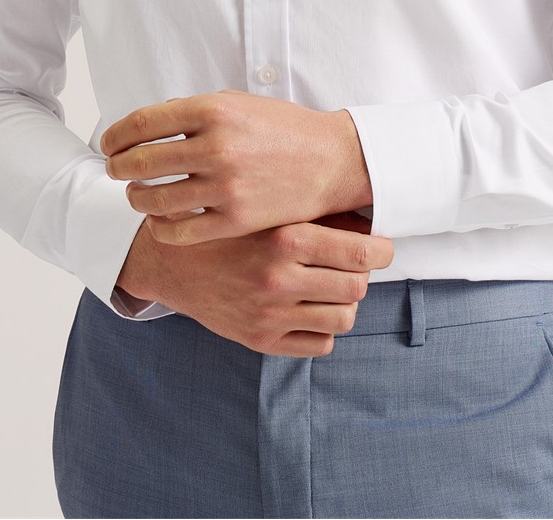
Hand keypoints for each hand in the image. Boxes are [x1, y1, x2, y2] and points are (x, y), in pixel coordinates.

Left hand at [101, 89, 371, 244]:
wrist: (330, 161)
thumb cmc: (280, 128)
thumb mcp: (237, 103)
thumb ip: (192, 111)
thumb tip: (147, 123)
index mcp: (212, 111)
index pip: (141, 124)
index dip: (115, 136)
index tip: (108, 144)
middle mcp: (216, 147)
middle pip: (140, 163)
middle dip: (118, 168)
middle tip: (115, 170)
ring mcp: (225, 187)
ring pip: (153, 199)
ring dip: (135, 198)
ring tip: (137, 195)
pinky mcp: (235, 220)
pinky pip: (178, 230)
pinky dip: (159, 227)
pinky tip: (159, 220)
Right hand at [118, 210, 394, 356]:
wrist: (170, 259)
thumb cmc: (227, 226)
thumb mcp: (268, 208)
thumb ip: (314, 214)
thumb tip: (367, 221)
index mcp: (284, 237)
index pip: (360, 252)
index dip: (381, 249)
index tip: (382, 246)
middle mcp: (279, 278)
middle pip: (357, 286)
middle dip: (362, 274)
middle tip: (353, 263)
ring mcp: (269, 313)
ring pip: (343, 318)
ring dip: (344, 302)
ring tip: (331, 286)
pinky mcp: (261, 340)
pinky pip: (320, 343)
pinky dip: (324, 328)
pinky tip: (311, 308)